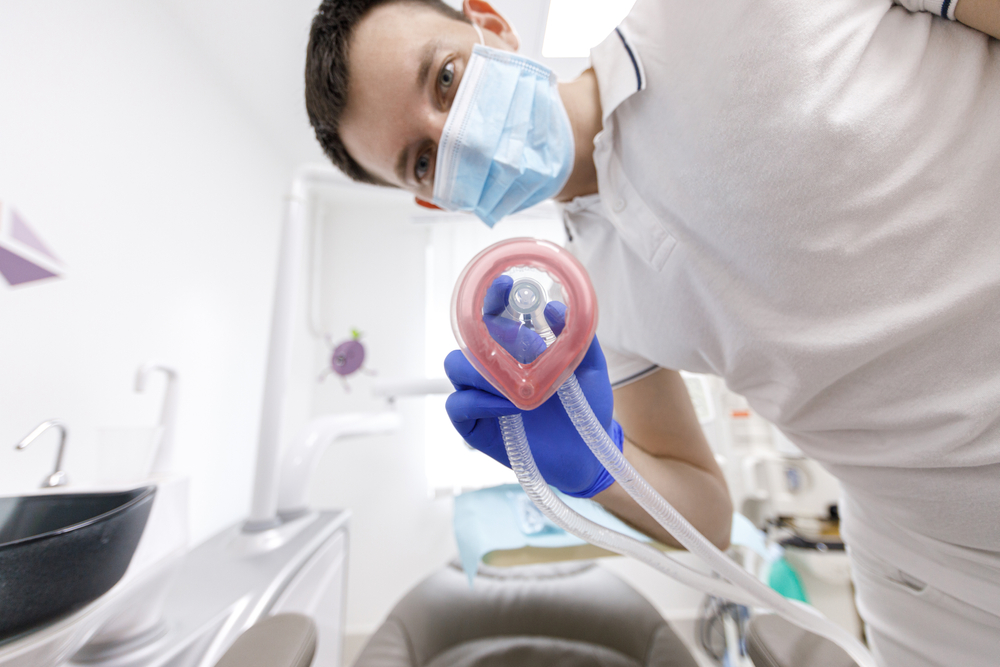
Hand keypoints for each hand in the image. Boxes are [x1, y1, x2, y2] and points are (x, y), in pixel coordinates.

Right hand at [445, 277, 622, 496]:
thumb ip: (579, 338)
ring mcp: (479, 396)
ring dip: (484, 370)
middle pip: (468, 338)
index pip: (492, 316)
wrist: (588, 454)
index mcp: (515, 349)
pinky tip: (512, 406)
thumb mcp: (591, 369)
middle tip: (532, 349)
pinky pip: (458, 404)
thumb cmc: (586, 409)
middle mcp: (492, 368)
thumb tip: (557, 307)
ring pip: (456, 367)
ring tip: (520, 384)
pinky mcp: (473, 426)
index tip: (506, 285)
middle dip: (493, 336)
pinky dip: (481, 401)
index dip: (492, 297)